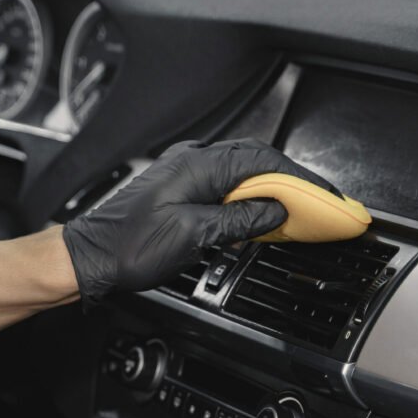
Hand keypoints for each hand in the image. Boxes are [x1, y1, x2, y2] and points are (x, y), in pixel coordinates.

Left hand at [62, 138, 336, 304]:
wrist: (91, 256)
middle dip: (291, 181)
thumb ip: (239, 220)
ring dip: (270, 190)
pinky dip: (247, 198)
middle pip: (255, 162)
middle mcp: (193, 162)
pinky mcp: (178, 191)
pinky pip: (223, 187)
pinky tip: (257, 214)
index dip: (301, 179)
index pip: (264, 162)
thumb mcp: (193, 235)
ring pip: (240, 174)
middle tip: (319, 202)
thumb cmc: (130, 245)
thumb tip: (275, 211)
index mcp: (199, 165)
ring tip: (297, 209)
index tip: (326, 195)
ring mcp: (184, 174)